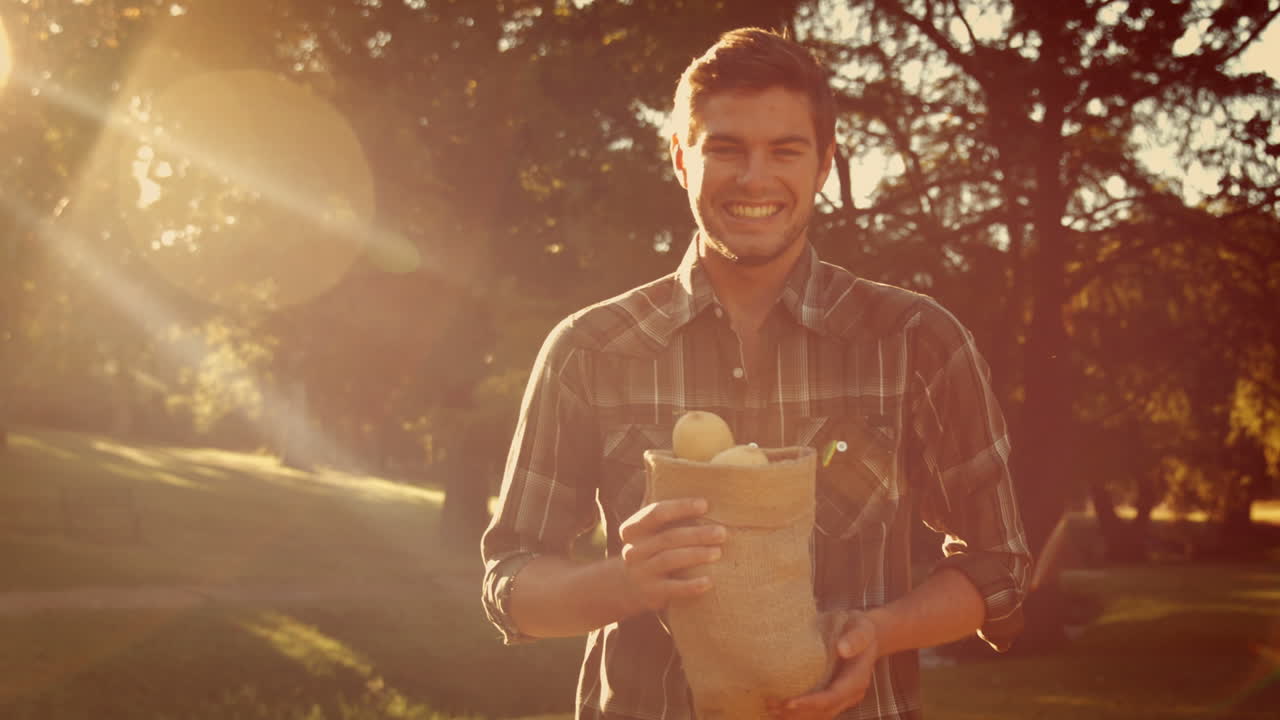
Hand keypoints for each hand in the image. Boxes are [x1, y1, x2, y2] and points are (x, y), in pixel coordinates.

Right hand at [617, 498, 725, 612]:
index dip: (681, 508)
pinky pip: (673, 589)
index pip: (656, 513)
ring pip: (670, 559)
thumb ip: (664, 513)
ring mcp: (641, 572)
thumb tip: (699, 489)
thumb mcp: (648, 531)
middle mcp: (633, 549)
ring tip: (718, 552)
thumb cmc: (650, 550)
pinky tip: (709, 582)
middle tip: (721, 532)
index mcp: (633, 529)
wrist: (627, 587)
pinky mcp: (651, 593)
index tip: (705, 505)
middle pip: (668, 537)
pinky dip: (691, 586)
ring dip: (696, 555)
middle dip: (697, 534)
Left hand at [768, 611, 880, 719]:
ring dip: (794, 715)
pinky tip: (778, 707)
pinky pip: (815, 709)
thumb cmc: (860, 628)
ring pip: (818, 714)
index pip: (833, 697)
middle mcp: (850, 694)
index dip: (811, 703)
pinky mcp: (831, 694)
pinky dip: (797, 711)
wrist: (865, 635)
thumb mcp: (862, 627)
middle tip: (771, 705)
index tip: (789, 702)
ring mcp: (841, 697)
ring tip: (770, 708)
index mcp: (857, 679)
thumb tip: (842, 649)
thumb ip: (856, 638)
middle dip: (797, 712)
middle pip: (823, 711)